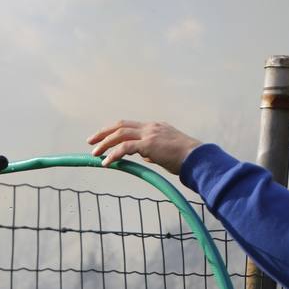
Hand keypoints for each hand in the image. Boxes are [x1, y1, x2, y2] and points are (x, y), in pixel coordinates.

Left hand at [87, 119, 202, 173]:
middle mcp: (150, 127)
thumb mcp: (166, 152)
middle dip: (104, 133)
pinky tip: (107, 162)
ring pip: (120, 134)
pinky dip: (114, 154)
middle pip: (121, 125)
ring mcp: (149, 134)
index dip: (114, 131)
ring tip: (95, 153)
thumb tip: (144, 155)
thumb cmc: (184, 158)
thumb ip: (153, 151)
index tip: (103, 138)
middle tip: (91, 141)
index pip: (129, 125)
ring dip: (105, 144)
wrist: (197, 158)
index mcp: (154, 127)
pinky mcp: (148, 144)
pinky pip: (125, 148)